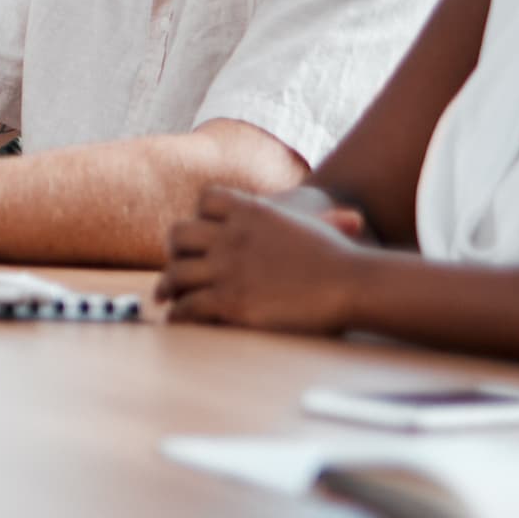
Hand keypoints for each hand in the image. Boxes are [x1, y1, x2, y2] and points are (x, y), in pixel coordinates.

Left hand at [156, 184, 369, 333]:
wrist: (352, 284)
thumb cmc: (342, 259)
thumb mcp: (321, 227)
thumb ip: (315, 221)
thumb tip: (354, 218)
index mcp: (252, 210)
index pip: (206, 199)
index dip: (201, 214)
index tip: (201, 231)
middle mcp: (232, 235)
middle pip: (180, 233)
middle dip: (175, 249)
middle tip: (175, 263)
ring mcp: (228, 268)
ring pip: (176, 272)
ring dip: (168, 286)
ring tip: (164, 295)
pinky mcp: (229, 301)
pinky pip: (188, 306)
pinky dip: (179, 314)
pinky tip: (178, 319)